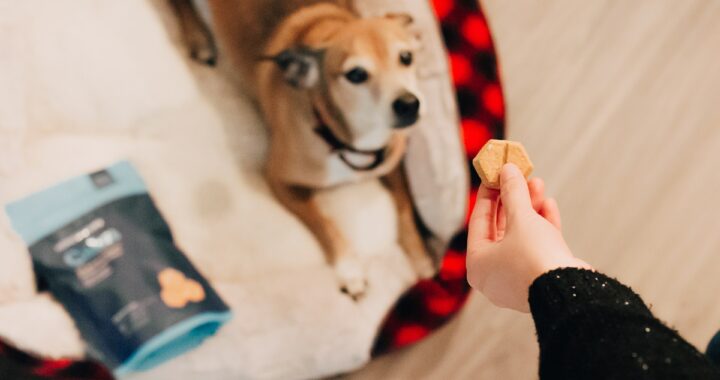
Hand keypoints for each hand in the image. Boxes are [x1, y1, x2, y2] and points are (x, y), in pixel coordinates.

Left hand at [467, 164, 590, 311]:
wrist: (571, 292)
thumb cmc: (534, 258)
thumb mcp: (521, 218)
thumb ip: (513, 192)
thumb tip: (507, 170)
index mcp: (478, 265)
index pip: (479, 222)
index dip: (488, 195)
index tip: (495, 175)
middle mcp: (494, 275)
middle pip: (501, 228)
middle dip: (513, 200)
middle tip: (519, 177)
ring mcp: (518, 279)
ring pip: (521, 236)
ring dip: (530, 209)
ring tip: (538, 183)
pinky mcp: (540, 280)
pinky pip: (537, 249)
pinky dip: (542, 227)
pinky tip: (549, 204)